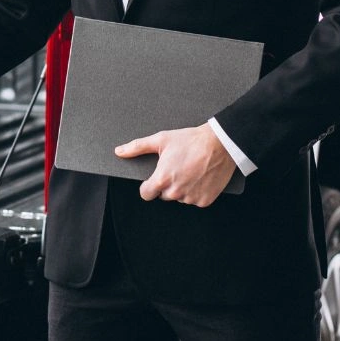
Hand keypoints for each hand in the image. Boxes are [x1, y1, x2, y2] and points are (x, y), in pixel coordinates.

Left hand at [115, 123, 236, 207]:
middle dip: (167, 185)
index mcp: (162, 179)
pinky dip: (196, 192)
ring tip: (190, 170)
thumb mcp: (161, 139)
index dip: (148, 186)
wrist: (220, 144)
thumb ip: (137, 147)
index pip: (146, 194)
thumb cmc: (190, 140)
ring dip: (182, 188)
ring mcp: (191, 198)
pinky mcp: (204, 201)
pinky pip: (195, 200)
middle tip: (176, 169)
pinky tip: (199, 177)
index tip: (153, 180)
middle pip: (163, 195)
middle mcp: (175, 192)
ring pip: (179, 198)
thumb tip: (119, 151)